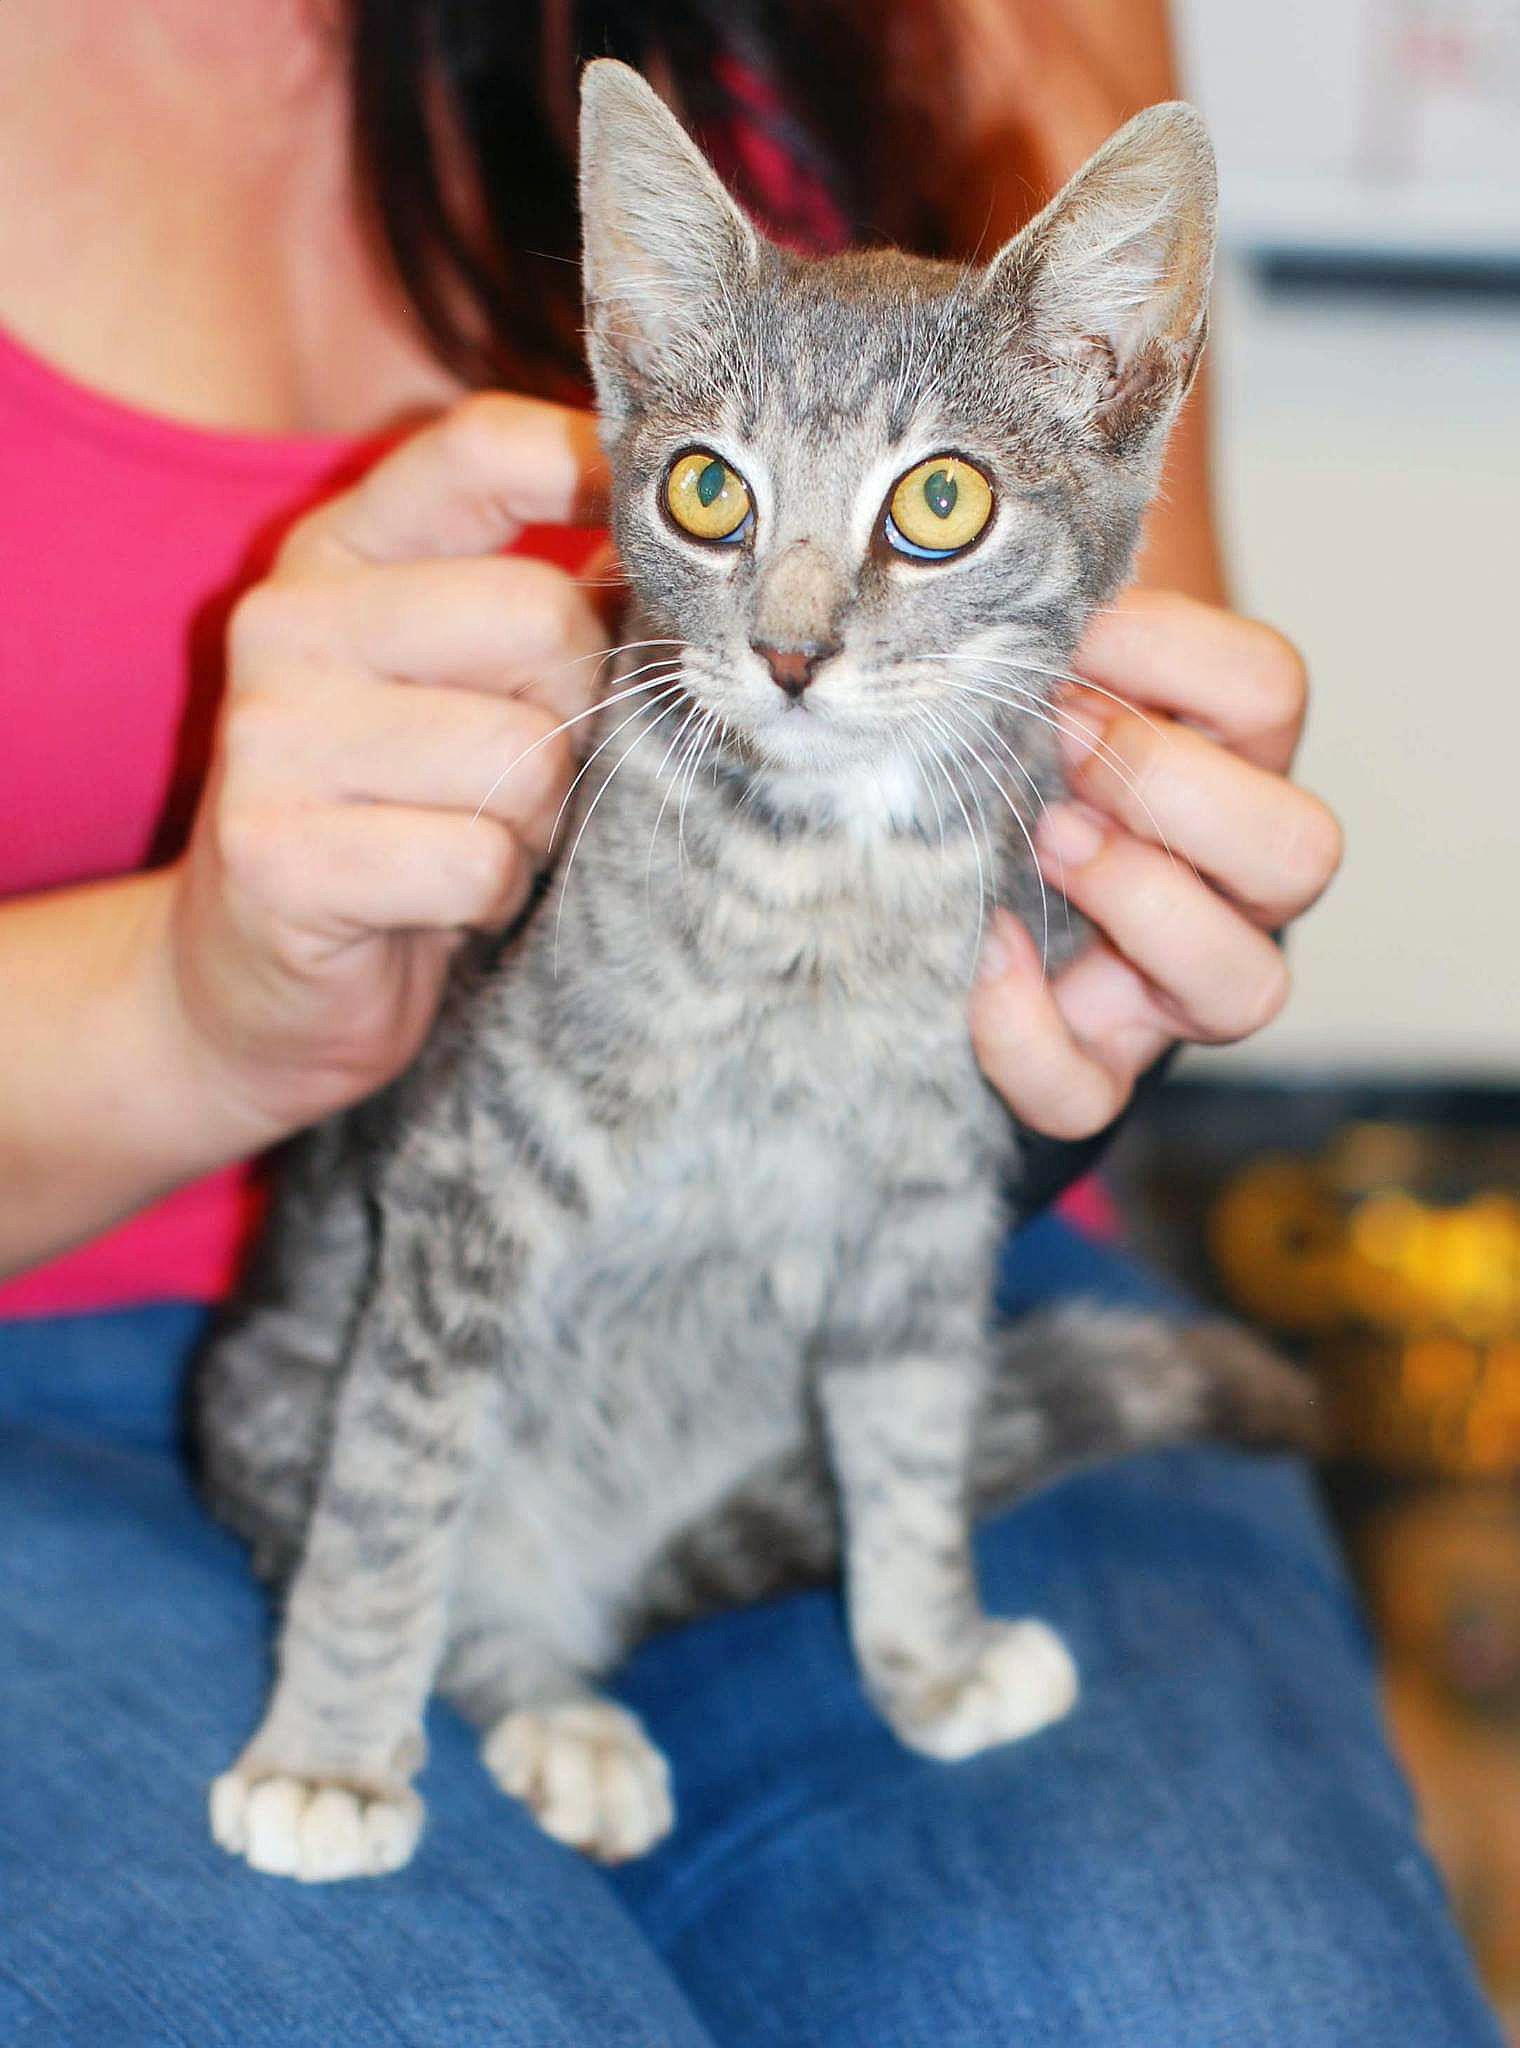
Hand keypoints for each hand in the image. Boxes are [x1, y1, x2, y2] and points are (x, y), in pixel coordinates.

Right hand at [166, 393, 611, 1141]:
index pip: (486, 448)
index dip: (602, 478)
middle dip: (580, 718)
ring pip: (520, 756)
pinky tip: (449, 904)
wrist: (250, 987)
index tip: (673, 547)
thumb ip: (552, 606)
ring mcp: (272, 736)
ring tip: (485, 843)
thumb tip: (706, 554)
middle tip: (539, 777)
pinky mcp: (277, 854)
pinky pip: (476, 861)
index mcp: (341, 551)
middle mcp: (291, 621)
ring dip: (538, 826)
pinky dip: (493, 897)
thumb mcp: (465, 688)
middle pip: (540, 619)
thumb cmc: (399, 820)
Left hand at [970, 588, 1341, 1138]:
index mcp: (1221, 762)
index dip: (1179, 660)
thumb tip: (1004, 595)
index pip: (1266, 692)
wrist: (930, 883)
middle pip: (1302, 850)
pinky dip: (1025, 1029)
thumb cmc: (985, 764)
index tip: (1074, 647)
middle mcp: (1226, 884)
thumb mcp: (1012, 689)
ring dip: (1143, 901)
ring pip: (1247, 983)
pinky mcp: (1089, 1063)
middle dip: (1174, 789)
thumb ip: (1029, 641)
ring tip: (1045, 842)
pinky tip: (983, 952)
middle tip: (1063, 748)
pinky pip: (1086, 1090)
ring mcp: (1169, 986)